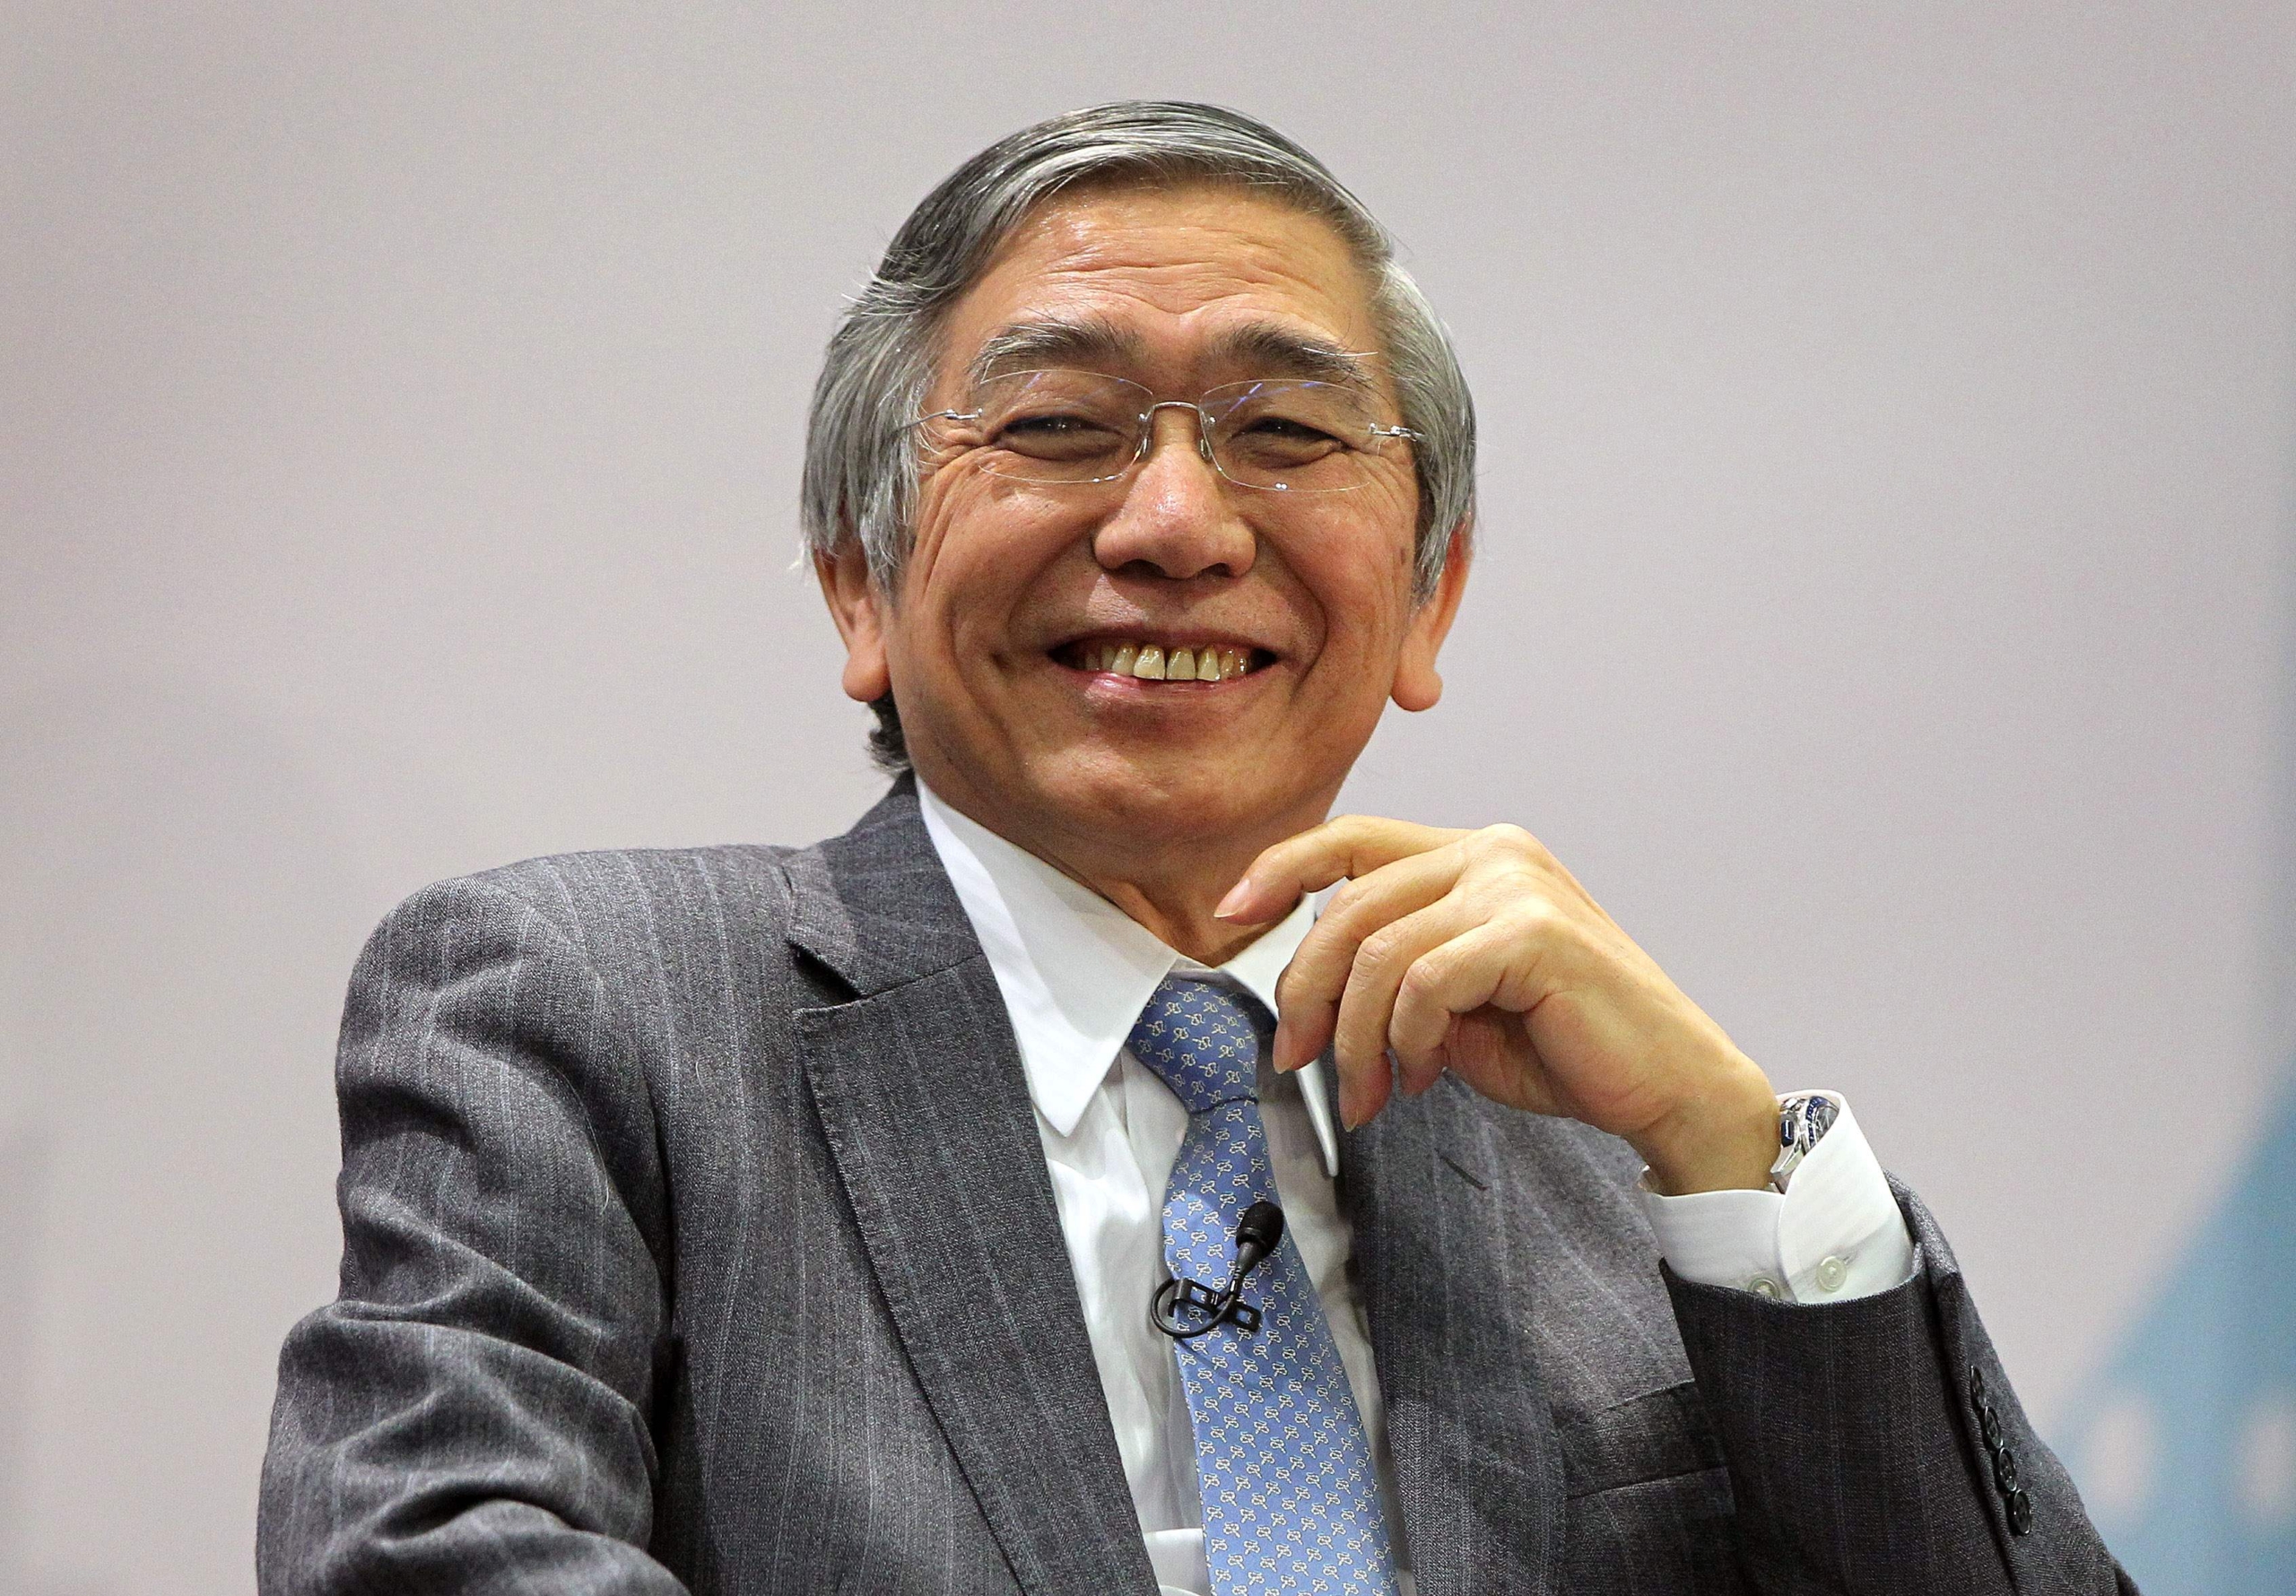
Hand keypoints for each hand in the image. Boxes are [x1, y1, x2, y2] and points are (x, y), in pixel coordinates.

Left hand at [1216, 816, 1778, 1194]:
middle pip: (1348, 906)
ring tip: (1373, 1093)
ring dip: (1356, 1038)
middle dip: (1305, 993)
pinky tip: (1428, 1076)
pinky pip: (1423, 983)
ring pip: (1377, 952)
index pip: (1352, 839)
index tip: (1227, 913)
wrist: (1667, 1086)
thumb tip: (1303, 986)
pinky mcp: (1532, 930)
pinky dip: (1410, 1040)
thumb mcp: (1454, 1000)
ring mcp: (1515, 883)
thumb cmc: (1563, 1044)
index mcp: (1474, 855)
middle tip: (1296, 1061)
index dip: (1279, 869)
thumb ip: (1393, 969)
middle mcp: (1493, 851)